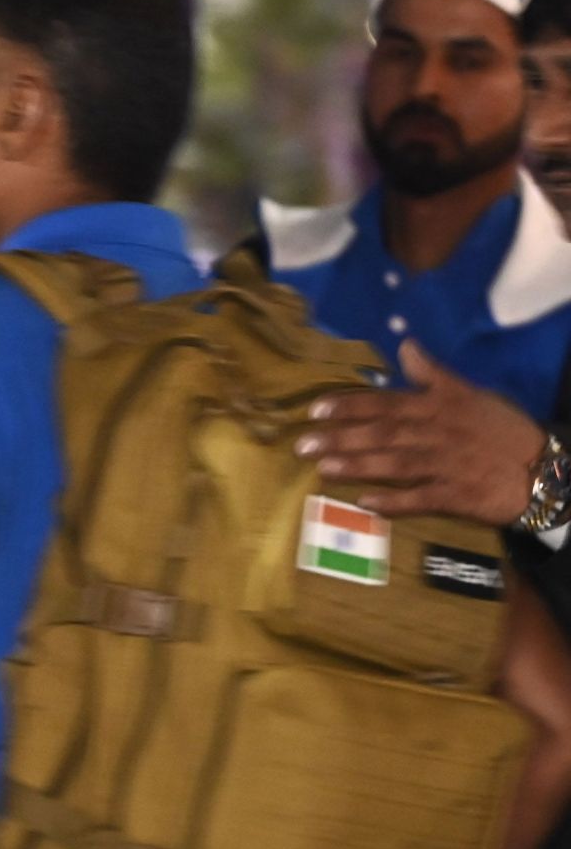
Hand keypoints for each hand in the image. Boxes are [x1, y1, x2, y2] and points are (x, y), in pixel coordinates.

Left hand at [295, 340, 543, 525]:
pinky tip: (366, 503)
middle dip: (341, 437)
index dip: (349, 406)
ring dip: (358, 465)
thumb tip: (405, 345)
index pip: (385, 403)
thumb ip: (433, 373)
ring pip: (395, 464)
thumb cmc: (502, 429)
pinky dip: (395, 501)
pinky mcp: (458, 496)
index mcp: (438, 407)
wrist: (545, 470)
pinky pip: (422, 499)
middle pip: (383, 434)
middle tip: (303, 444)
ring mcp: (446, 466)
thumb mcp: (471, 393)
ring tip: (323, 468)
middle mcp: (437, 434)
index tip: (315, 410)